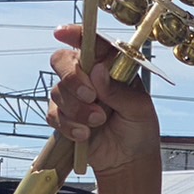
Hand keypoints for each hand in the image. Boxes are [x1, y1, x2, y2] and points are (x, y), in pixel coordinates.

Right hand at [46, 25, 160, 178]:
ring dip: (77, 109)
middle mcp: (89, 76)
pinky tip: (85, 134)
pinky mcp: (63, 115)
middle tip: (91, 97)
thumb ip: (120, 92)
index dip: (75, 34)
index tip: (62, 33)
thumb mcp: (139, 110)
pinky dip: (69, 125)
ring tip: (99, 121)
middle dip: (73, 79)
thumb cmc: (139, 130)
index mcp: (111, 66)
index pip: (91, 43)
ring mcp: (74, 95)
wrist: (129, 160)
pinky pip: (53, 114)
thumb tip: (99, 72)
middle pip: (63, 61)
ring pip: (58, 90)